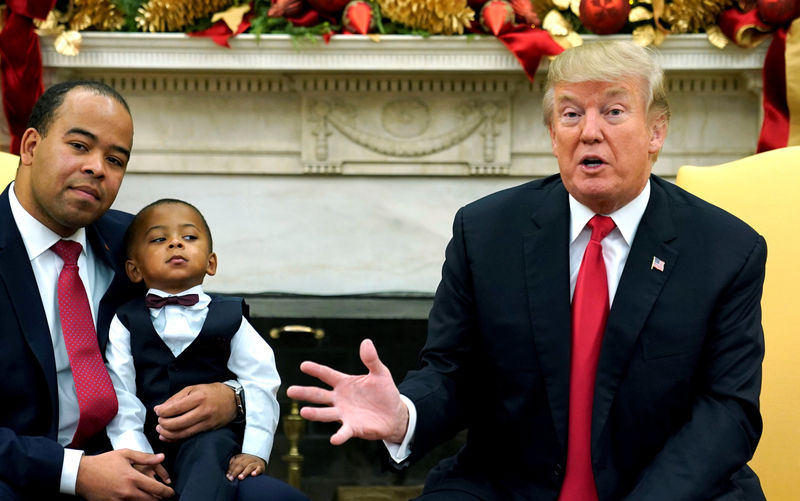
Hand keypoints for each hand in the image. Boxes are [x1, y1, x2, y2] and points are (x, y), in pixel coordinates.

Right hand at [75, 449, 174, 500]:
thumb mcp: (125, 454)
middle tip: (163, 496)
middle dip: (159, 499)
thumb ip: (146, 457)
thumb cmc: (104, 462)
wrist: (82, 474)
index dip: (167, 492)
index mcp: (133, 478)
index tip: (171, 492)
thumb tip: (162, 457)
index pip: (157, 489)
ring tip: (152, 497)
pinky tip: (138, 499)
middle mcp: (128, 492)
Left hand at [153, 382, 235, 441]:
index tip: (157, 411)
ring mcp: (206, 422)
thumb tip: (159, 408)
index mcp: (198, 397)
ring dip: (167, 433)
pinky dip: (175, 438)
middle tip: (159, 421)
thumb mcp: (194, 388)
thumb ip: (176, 398)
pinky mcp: (207, 429)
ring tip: (161, 429)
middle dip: (163, 424)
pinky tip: (168, 436)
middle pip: (176, 423)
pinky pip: (188, 436)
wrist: (233, 400)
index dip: (162, 412)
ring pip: (181, 433)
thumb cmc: (212, 392)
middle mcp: (202, 411)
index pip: (174, 408)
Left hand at [226, 453, 265, 480]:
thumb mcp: (241, 460)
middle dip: (235, 472)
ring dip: (244, 472)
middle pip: (242, 464)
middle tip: (231, 478)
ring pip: (250, 466)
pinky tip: (253, 474)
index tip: (227, 475)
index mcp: (243, 457)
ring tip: (240, 477)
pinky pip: (259, 468)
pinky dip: (256, 471)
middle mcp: (249, 459)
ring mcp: (255, 462)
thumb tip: (228, 467)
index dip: (231, 468)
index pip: (236, 462)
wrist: (260, 460)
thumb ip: (234, 462)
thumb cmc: (248, 462)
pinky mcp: (261, 467)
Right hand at [286, 338, 408, 444]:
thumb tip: (366, 342)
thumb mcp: (380, 373)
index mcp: (345, 383)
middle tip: (290, 391)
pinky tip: (334, 439)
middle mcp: (340, 399)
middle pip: (319, 395)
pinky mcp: (353, 428)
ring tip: (303, 412)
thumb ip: (371, 359)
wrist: (395, 414)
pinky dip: (339, 436)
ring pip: (326, 413)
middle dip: (305, 393)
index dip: (316, 370)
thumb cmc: (384, 392)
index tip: (303, 365)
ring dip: (315, 413)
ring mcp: (344, 414)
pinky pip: (344, 432)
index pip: (327, 374)